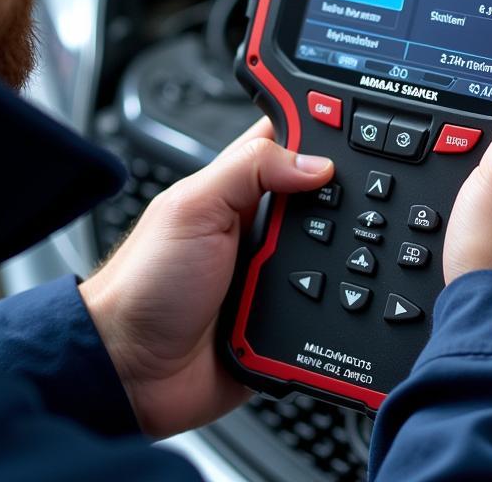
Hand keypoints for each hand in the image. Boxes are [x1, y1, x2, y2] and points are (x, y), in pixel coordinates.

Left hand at [79, 118, 333, 437]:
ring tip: (343, 259)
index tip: (356, 118)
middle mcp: (260, 225)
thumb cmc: (143, 284)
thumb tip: (316, 162)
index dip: (319, 123)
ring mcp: (275, 272)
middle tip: (357, 200)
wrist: (134, 373)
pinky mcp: (287, 317)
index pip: (288, 138)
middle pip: (324, 195)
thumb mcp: (192, 208)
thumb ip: (249, 170)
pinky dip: (341, 304)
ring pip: (335, 252)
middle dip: (343, 197)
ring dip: (343, 257)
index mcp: (236, 186)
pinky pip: (331, 305)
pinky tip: (342, 301)